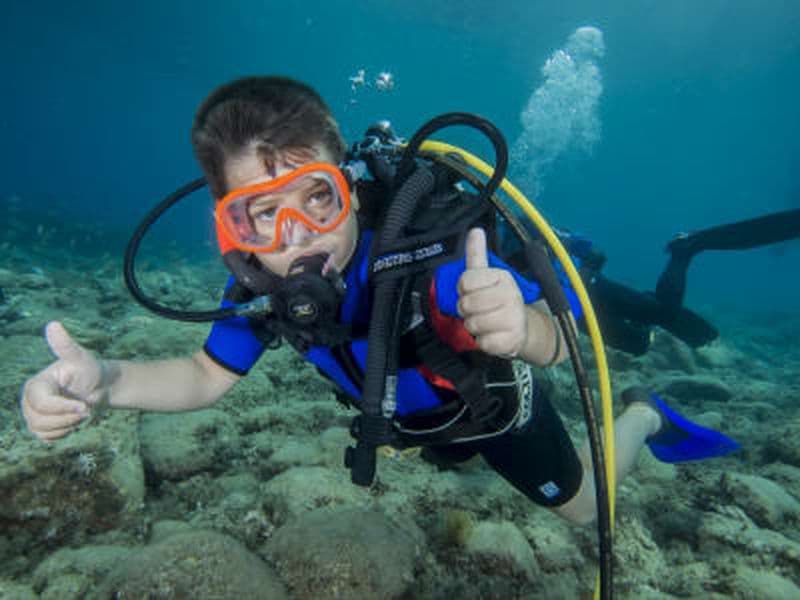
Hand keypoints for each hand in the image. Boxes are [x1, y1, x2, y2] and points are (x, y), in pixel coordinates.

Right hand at [21, 321, 105, 441]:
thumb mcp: (81, 358)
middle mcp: (29, 400)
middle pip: (40, 420)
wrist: (99, 387)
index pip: (41, 404)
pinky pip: (46, 438)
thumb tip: (54, 325)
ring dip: (66, 426)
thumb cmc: (90, 370)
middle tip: (86, 410)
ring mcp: (33, 414)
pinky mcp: (40, 426)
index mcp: (36, 384)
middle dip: (67, 418)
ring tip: (80, 413)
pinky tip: (73, 421)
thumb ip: (66, 346)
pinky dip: (62, 433)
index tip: (84, 406)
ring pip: (41, 431)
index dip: (63, 408)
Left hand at [457, 228, 527, 357]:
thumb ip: (477, 254)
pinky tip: (493, 336)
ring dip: (474, 327)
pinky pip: (482, 343)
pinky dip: (483, 342)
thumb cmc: (497, 301)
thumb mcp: (487, 276)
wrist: (520, 328)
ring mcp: (514, 318)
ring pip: (472, 324)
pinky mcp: (512, 340)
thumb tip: (475, 229)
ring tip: (487, 323)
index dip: (463, 290)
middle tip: (479, 310)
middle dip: (467, 311)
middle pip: (466, 304)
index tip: (474, 292)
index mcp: (502, 276)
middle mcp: (511, 295)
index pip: (464, 281)